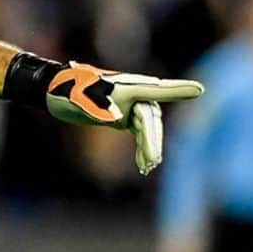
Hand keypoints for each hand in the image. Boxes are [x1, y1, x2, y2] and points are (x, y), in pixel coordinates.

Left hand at [44, 63, 203, 174]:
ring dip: (149, 146)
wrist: (53, 92)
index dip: (178, 90)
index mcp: (125, 85)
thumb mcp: (79, 101)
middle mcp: (132, 93)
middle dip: (152, 139)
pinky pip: (140, 133)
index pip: (156, 88)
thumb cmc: (66, 92)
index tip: (200, 90)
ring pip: (148, 127)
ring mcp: (130, 104)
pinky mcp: (125, 116)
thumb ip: (99, 107)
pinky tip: (144, 164)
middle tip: (152, 161)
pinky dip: (143, 147)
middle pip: (151, 117)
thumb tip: (117, 117)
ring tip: (149, 166)